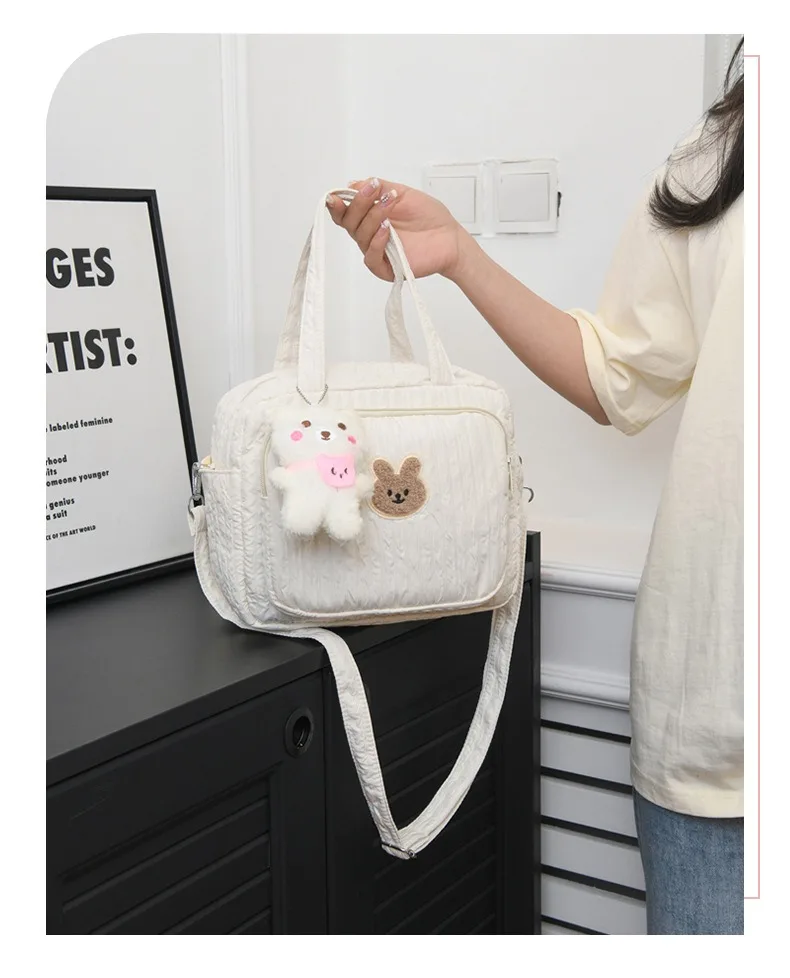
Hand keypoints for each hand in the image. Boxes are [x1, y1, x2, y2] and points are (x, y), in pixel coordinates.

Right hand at [325, 177, 467, 281]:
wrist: (449, 237)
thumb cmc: (429, 217)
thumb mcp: (402, 193)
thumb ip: (379, 188)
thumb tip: (353, 184)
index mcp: (370, 217)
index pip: (345, 213)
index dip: (337, 204)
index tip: (336, 194)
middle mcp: (370, 235)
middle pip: (348, 222)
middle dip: (359, 203)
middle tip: (374, 191)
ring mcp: (377, 252)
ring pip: (360, 236)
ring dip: (372, 216)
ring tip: (389, 205)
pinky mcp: (386, 268)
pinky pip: (371, 257)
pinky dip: (376, 241)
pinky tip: (386, 229)